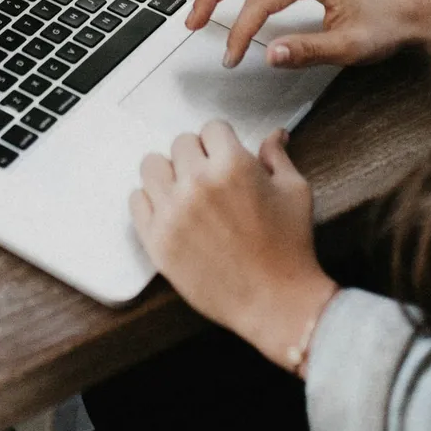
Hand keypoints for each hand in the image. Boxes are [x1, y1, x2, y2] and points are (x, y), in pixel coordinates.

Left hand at [131, 122, 338, 371]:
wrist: (275, 302)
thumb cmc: (289, 248)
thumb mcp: (294, 192)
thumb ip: (277, 158)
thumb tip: (275, 135)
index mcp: (233, 166)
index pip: (211, 128)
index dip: (222, 141)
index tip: (225, 155)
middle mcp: (197, 184)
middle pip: (180, 143)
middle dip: (197, 155)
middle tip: (210, 177)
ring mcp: (172, 212)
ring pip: (151, 166)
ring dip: (169, 173)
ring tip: (186, 190)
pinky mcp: (156, 239)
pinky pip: (136, 200)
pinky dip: (151, 201)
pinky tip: (171, 211)